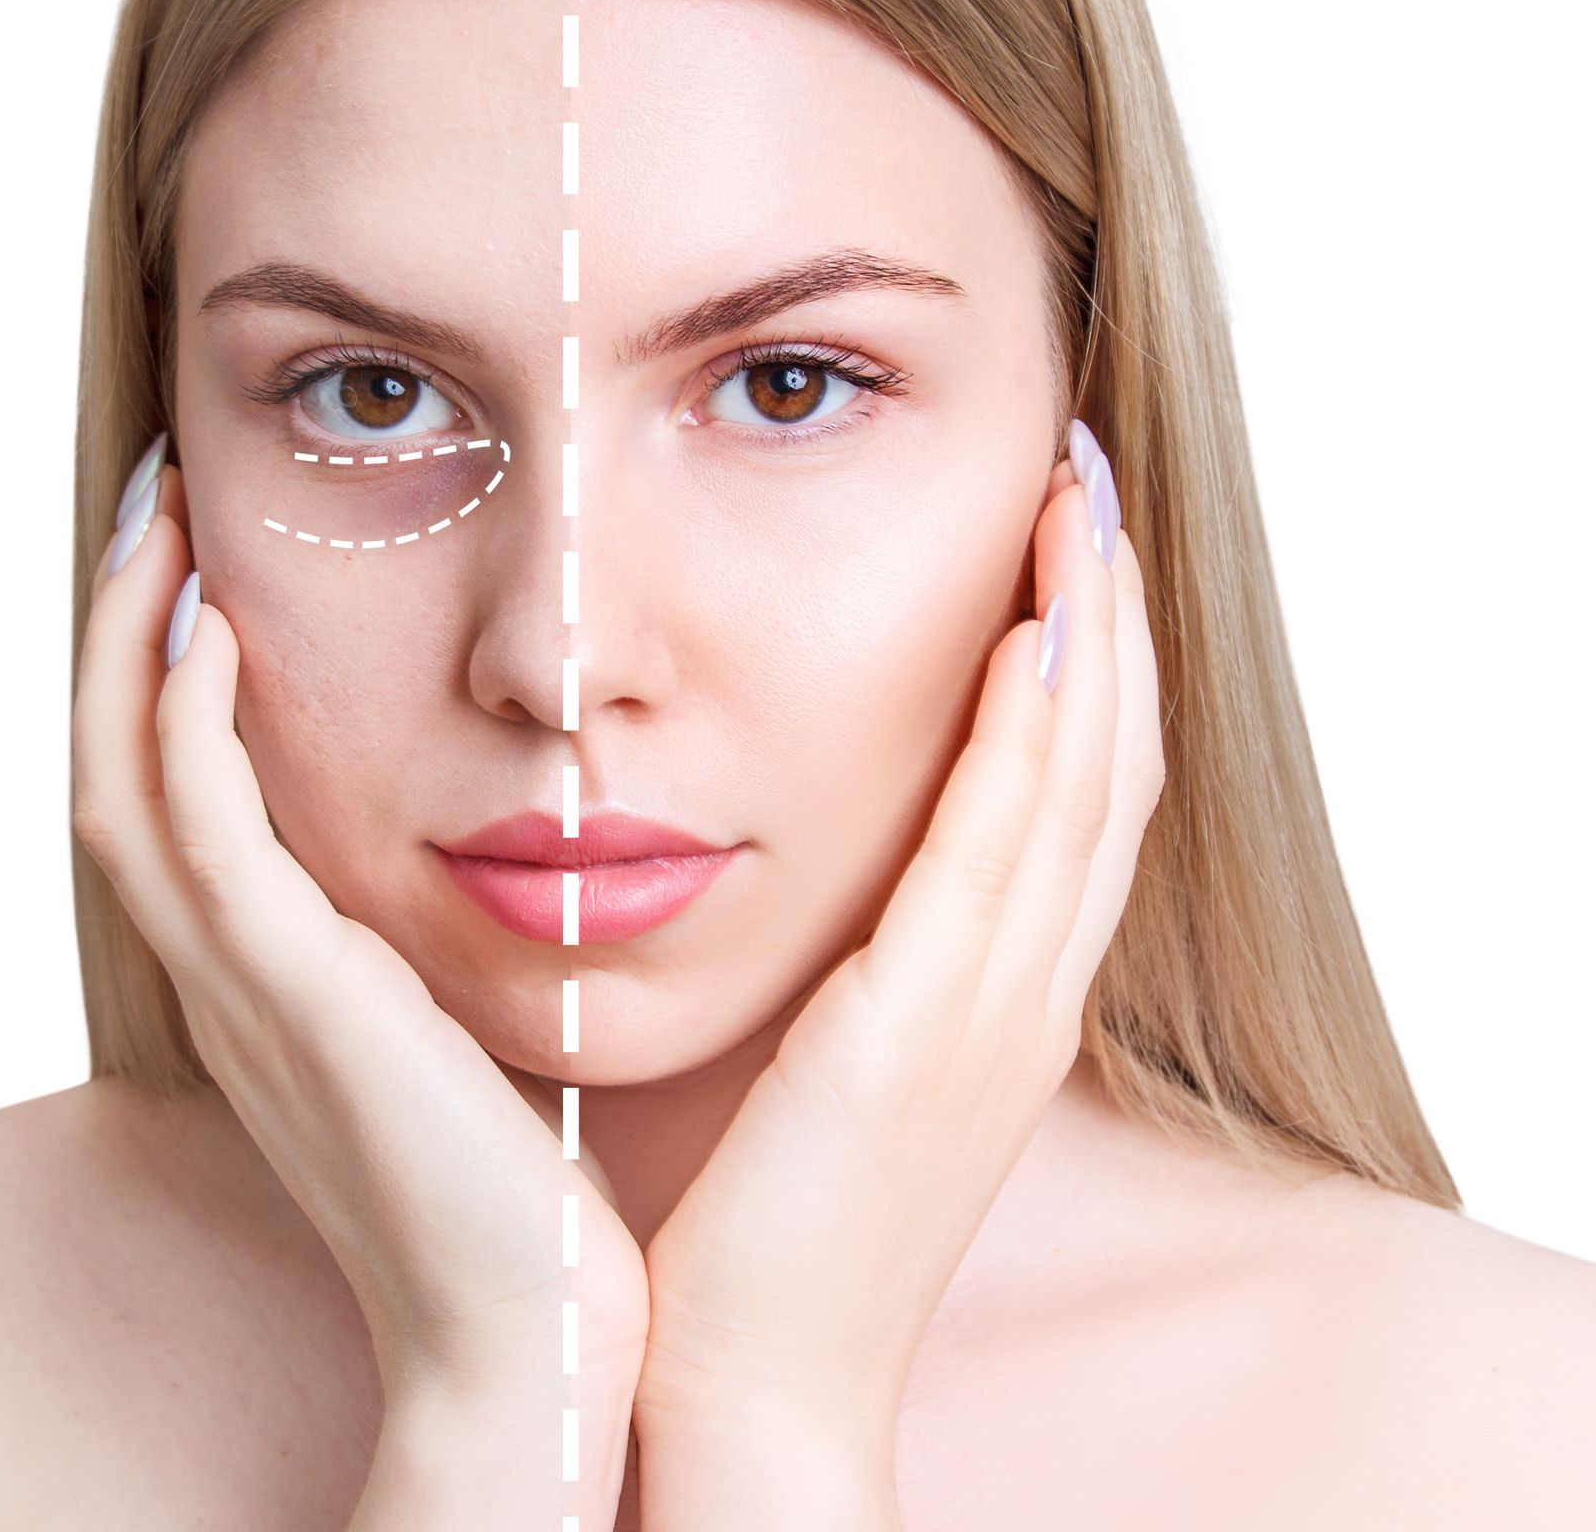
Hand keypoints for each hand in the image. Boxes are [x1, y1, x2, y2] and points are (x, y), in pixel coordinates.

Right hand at [70, 452, 650, 1421]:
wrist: (522, 1332)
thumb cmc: (514, 1184)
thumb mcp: (454, 1029)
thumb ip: (430, 948)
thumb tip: (502, 852)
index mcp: (261, 978)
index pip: (165, 796)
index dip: (159, 675)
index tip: (202, 565)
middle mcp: (225, 976)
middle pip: (112, 767)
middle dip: (124, 631)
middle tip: (156, 508)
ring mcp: (242, 989)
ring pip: (124, 783)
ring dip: (134, 645)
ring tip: (166, 526)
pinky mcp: (291, 999)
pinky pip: (202, 834)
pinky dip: (190, 723)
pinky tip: (219, 629)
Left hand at [632, 425, 1165, 1446]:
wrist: (755, 1383)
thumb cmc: (775, 1224)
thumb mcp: (847, 1070)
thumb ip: (874, 965)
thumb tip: (845, 864)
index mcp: (1007, 996)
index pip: (1085, 794)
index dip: (1096, 662)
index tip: (1070, 545)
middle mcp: (1027, 989)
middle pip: (1111, 761)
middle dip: (1111, 613)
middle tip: (1090, 483)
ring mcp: (994, 1009)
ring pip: (1080, 783)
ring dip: (1089, 634)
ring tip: (1076, 505)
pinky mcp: (926, 1029)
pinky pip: (1000, 851)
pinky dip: (1029, 736)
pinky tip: (1028, 635)